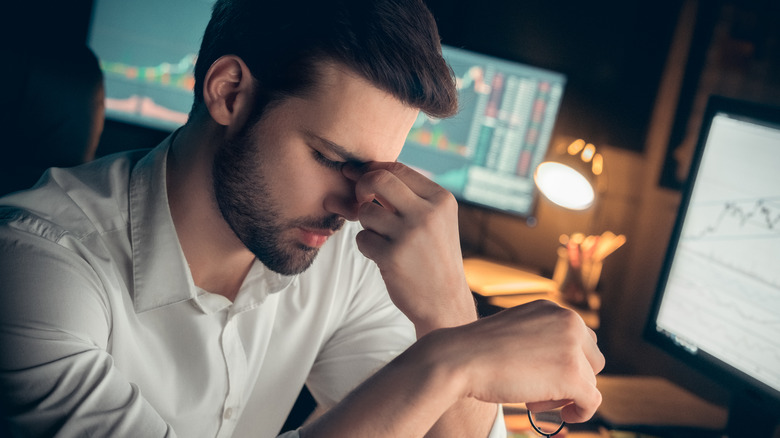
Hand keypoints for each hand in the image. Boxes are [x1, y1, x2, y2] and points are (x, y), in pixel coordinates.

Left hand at [342, 162, 475, 335]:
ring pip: (365, 213)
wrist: (445, 301)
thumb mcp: (435, 220)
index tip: (358, 176)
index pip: (398, 168)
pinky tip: (384, 257)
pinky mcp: (392, 256)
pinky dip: (367, 246)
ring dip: (366, 225)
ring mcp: (409, 234)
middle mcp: (427, 213)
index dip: (373, 169)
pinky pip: (362, 239)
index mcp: (441, 199)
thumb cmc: (434, 256)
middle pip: (378, 180)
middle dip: (362, 186)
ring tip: (383, 238)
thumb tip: (364, 170)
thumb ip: (408, 196)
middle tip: (361, 200)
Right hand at [419, 300, 604, 422]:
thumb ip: (540, 339)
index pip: (581, 338)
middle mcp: (569, 321)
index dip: (569, 361)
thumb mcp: (516, 332)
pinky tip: (566, 417)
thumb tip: (560, 362)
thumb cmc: (478, 350)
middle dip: (574, 377)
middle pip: (592, 359)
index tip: (547, 375)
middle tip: (541, 389)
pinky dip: (581, 412)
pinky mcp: (573, 375)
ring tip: (534, 399)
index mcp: (553, 308)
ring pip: (589, 381)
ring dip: (567, 395)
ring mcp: (572, 348)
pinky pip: (591, 401)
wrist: (460, 358)